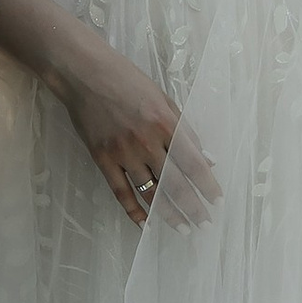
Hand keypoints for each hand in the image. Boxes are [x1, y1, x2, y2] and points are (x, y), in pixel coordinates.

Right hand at [51, 36, 220, 227]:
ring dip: (167, 214)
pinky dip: (134, 211)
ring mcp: (123, 152)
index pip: (194, 163)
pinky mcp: (102, 159)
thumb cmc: (127, 80)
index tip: (217, 202)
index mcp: (166, 123)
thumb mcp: (163, 99)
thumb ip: (185, 129)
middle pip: (175, 183)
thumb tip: (207, 158)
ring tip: (182, 228)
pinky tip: (145, 224)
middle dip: (193, 208)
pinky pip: (121, 192)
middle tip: (204, 225)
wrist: (84, 74)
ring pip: (150, 192)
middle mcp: (147, 141)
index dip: (208, 186)